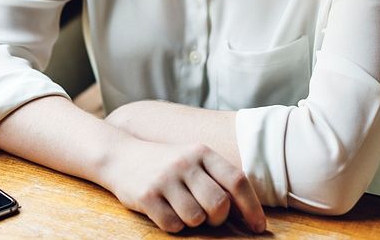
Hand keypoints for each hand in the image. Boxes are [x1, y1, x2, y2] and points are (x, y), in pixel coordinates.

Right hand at [99, 136, 265, 233]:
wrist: (120, 155)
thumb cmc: (166, 164)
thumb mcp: (192, 160)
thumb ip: (217, 179)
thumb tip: (247, 213)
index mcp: (201, 152)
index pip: (237, 181)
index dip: (252, 207)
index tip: (259, 227)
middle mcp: (184, 163)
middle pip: (219, 204)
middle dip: (218, 218)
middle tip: (208, 216)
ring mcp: (165, 179)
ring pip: (196, 218)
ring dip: (193, 221)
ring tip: (181, 208)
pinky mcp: (147, 196)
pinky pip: (173, 225)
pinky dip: (173, 225)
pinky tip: (164, 211)